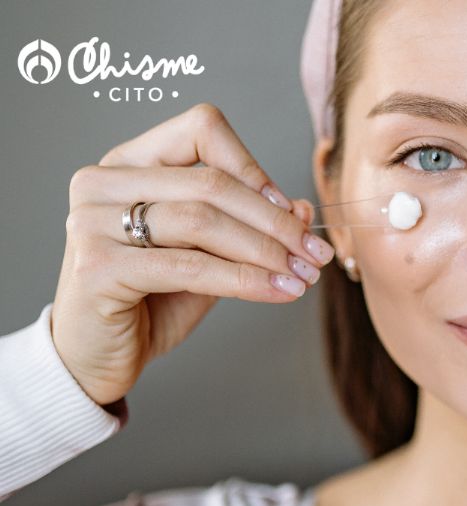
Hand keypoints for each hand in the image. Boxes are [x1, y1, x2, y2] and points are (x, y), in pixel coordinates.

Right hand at [50, 103, 332, 404]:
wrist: (97, 356)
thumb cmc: (151, 299)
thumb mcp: (209, 255)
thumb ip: (247, 227)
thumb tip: (303, 209)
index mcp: (131, 163)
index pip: (202, 130)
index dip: (253, 167)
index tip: (291, 209)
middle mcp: (103, 182)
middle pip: (211, 182)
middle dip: (275, 222)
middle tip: (315, 253)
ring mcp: (93, 221)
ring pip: (202, 221)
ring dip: (265, 251)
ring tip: (303, 275)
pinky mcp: (97, 267)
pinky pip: (190, 266)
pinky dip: (244, 279)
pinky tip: (277, 291)